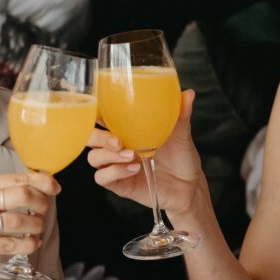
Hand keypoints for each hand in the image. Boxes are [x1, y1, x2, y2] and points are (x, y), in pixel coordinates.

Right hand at [0, 171, 58, 271]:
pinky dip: (28, 244)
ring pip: (18, 221)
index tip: (55, 188)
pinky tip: (31, 243)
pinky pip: (11, 244)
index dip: (41, 182)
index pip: (16, 178)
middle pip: (21, 195)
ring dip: (36, 226)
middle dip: (41, 204)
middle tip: (43, 212)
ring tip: (37, 229)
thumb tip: (38, 183)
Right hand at [86, 90, 202, 215]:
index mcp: (126, 130)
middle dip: (97, 137)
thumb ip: (181, 114)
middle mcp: (117, 147)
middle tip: (118, 141)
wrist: (190, 185)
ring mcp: (117, 166)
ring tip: (131, 155)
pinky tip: (134, 169)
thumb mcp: (181, 133)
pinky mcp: (120, 184)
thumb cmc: (181, 156)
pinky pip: (102, 178)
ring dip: (108, 155)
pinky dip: (115, 172)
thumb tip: (188, 93)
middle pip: (89, 137)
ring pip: (93, 158)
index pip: (101, 117)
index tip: (99, 108)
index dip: (93, 111)